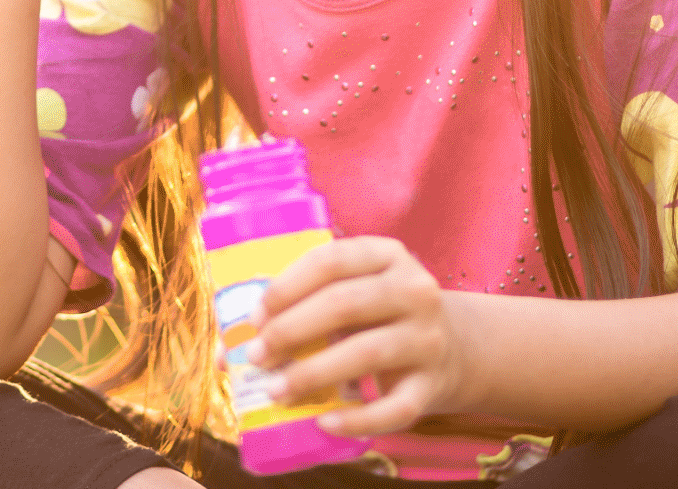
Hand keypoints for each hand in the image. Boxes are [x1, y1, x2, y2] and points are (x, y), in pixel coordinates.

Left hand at [244, 236, 471, 436]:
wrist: (453, 348)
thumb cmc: (378, 317)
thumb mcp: (351, 295)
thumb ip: (298, 309)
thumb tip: (224, 352)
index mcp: (386, 255)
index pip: (332, 259)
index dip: (288, 286)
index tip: (255, 315)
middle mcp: (414, 290)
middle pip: (346, 303)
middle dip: (293, 329)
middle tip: (257, 355)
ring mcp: (427, 338)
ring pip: (367, 353)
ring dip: (314, 373)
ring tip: (277, 390)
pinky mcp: (433, 386)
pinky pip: (394, 408)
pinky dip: (357, 420)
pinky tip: (324, 422)